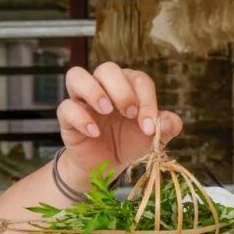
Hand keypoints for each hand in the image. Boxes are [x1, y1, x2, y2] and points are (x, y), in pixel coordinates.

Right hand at [58, 62, 182, 176]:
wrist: (107, 164)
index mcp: (128, 86)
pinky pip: (65, 107)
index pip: (138, 80)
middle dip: (121, 90)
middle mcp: (103, 86)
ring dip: (93, 91)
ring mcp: (82, 99)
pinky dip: (80, 117)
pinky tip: (94, 132)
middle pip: (107, 69)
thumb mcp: (155, 137)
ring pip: (77, 75)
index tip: (150, 126)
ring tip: (107, 111)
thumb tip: (167, 122)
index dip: (147, 101)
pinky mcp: (67, 116)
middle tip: (130, 114)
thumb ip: (168, 126)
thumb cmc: (130, 142)